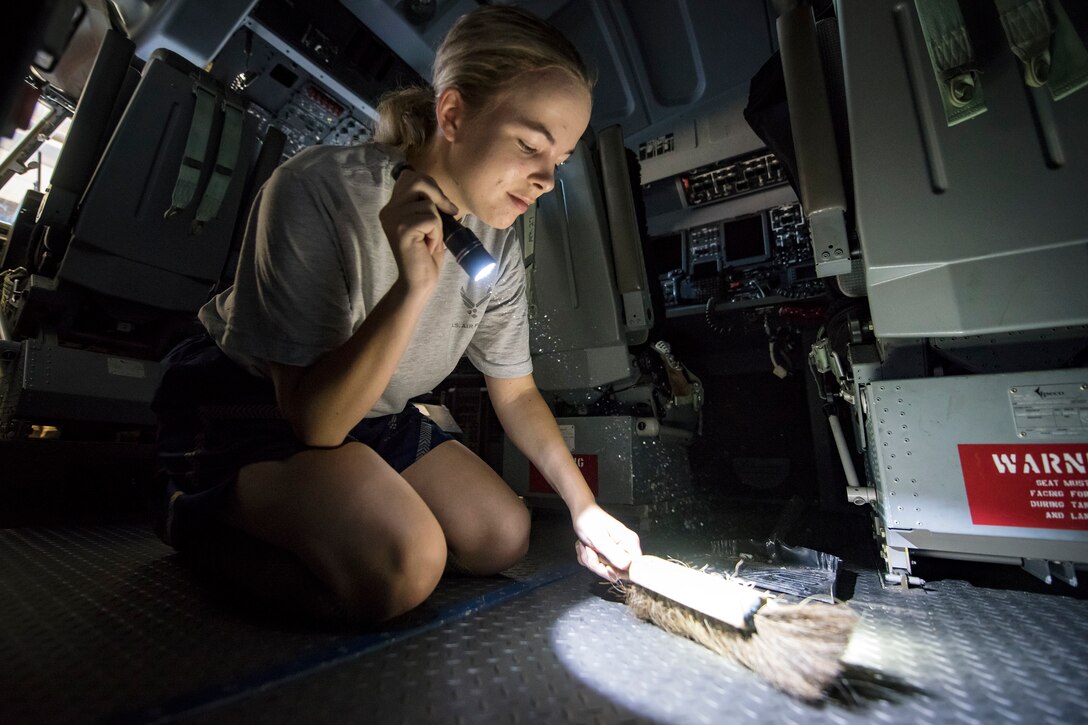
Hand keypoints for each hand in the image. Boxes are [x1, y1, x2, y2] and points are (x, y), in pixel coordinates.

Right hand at [378, 166, 457, 291]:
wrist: (419, 280)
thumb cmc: (426, 254)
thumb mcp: (427, 222)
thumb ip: (427, 204)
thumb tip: (441, 191)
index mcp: (392, 207)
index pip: (410, 176)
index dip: (430, 185)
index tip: (442, 204)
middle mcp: (389, 210)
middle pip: (417, 181)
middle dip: (438, 195)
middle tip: (448, 213)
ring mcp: (393, 219)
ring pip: (428, 204)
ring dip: (438, 223)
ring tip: (430, 239)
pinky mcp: (402, 229)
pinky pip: (432, 219)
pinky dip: (437, 233)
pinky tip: (428, 246)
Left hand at [571, 504, 641, 581]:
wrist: (581, 513)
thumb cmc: (589, 521)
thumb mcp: (599, 538)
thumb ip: (613, 553)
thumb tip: (627, 566)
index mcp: (630, 543)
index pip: (634, 568)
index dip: (619, 572)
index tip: (606, 566)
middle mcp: (626, 549)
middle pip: (617, 572)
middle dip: (599, 565)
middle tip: (591, 550)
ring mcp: (616, 553)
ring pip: (605, 570)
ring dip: (590, 560)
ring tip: (587, 546)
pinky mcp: (607, 555)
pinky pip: (598, 566)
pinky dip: (588, 559)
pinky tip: (586, 547)